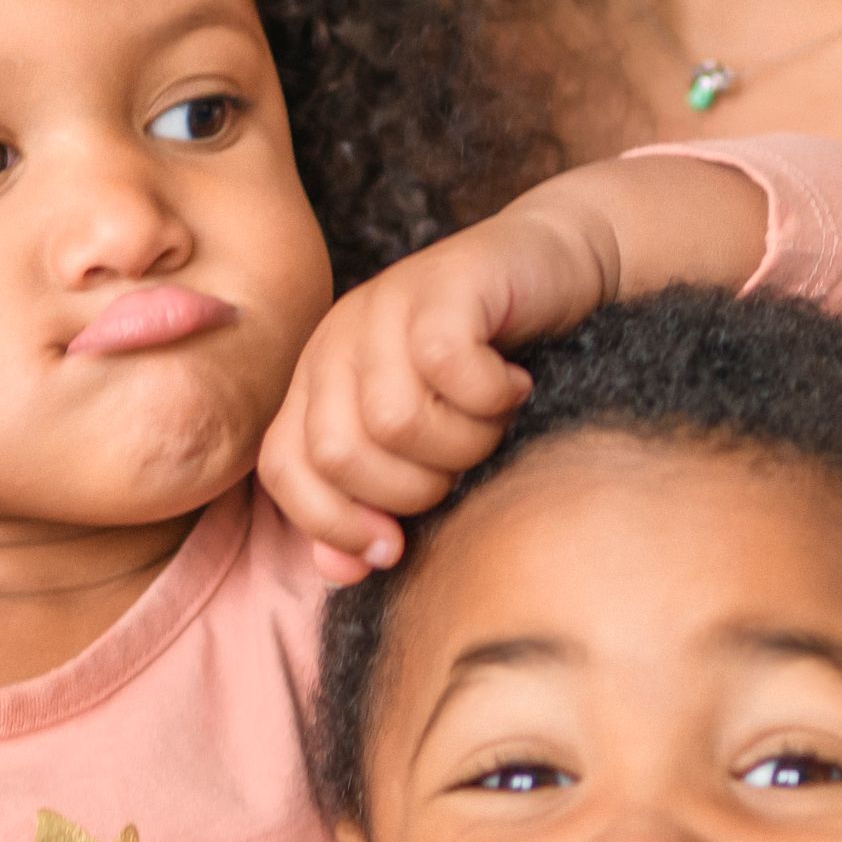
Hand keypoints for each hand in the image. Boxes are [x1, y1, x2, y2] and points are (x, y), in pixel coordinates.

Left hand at [260, 156, 768, 577]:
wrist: (557, 270)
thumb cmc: (491, 372)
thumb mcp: (428, 449)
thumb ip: (378, 506)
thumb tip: (343, 570)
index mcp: (319, 381)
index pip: (284, 467)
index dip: (332, 522)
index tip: (396, 545)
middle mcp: (339, 340)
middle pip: (338, 453)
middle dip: (409, 488)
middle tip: (462, 462)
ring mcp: (385, 305)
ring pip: (393, 419)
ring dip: (460, 443)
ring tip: (492, 422)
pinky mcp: (442, 285)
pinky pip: (445, 366)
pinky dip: (489, 396)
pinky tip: (514, 386)